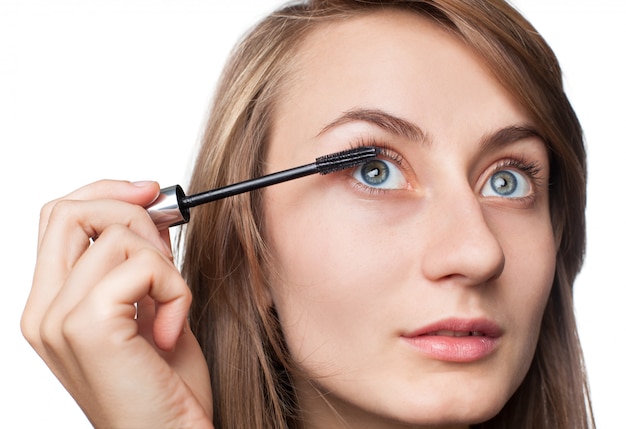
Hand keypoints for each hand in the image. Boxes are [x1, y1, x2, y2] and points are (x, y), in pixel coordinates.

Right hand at [21, 180, 212, 428]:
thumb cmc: (164, 386)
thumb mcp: (151, 307)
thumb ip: (138, 260)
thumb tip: (148, 209)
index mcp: (51, 304)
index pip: (59, 217)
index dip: (105, 192)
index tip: (148, 192)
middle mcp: (43, 310)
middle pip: (71, 211)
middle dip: (133, 214)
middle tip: (166, 255)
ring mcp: (57, 318)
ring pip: (118, 236)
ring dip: (166, 266)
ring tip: (172, 311)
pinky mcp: (86, 326)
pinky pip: (142, 266)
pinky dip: (175, 289)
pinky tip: (172, 330)